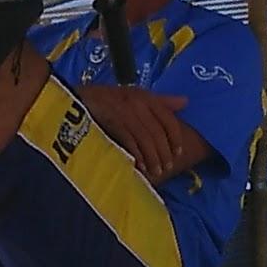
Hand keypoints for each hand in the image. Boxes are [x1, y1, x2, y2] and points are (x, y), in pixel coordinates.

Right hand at [78, 84, 204, 181]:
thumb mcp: (137, 95)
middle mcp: (138, 103)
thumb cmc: (110, 99)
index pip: (168, 119)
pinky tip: (139, 166)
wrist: (80, 99)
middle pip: (158, 132)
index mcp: (146, 97)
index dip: (175, 138)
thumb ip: (161, 101)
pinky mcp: (113, 122)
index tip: (178, 153)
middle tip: (166, 168)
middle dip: (164, 152)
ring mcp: (125, 112)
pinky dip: (137, 155)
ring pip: (146, 139)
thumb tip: (186, 102)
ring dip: (152, 158)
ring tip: (155, 172)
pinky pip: (130, 142)